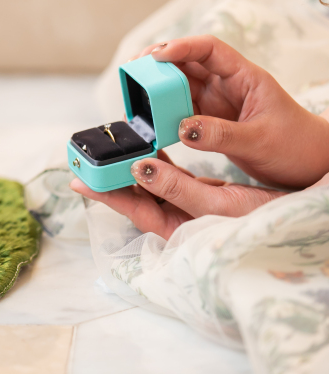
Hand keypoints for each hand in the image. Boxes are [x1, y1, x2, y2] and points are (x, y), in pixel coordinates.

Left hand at [70, 151, 285, 239]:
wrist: (295, 212)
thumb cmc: (260, 215)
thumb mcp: (217, 202)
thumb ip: (176, 188)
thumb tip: (138, 169)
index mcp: (176, 228)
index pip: (132, 209)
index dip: (105, 194)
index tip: (78, 180)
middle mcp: (176, 218)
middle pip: (134, 196)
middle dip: (109, 178)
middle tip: (83, 160)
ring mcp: (186, 205)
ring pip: (149, 184)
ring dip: (129, 166)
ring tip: (108, 149)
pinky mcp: (199, 192)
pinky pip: (169, 175)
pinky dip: (157, 159)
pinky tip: (147, 145)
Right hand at [135, 35, 328, 188]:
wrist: (308, 166)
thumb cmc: (296, 146)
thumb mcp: (259, 141)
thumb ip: (220, 135)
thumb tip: (181, 129)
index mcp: (245, 77)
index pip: (209, 49)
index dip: (181, 46)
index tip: (156, 55)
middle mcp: (227, 85)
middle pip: (186, 63)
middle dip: (158, 63)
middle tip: (134, 71)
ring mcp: (215, 103)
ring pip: (178, 87)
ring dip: (156, 89)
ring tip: (134, 95)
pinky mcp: (207, 122)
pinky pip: (178, 111)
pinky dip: (161, 113)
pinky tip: (148, 120)